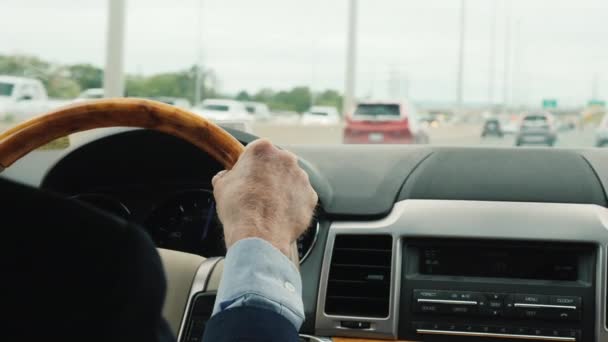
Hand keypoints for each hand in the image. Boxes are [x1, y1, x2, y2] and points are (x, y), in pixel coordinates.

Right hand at [212, 139, 317, 256]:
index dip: (251, 165)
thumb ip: (226, 175)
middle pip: (278, 163)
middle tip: (258, 193)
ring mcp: (301, 177)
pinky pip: (301, 198)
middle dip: (270, 175)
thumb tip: (225, 176)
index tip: (248, 176)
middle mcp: (286, 158)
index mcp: (262, 149)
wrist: (258, 235)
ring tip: (269, 208)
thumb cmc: (239, 209)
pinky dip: (294, 205)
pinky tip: (280, 215)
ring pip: (291, 180)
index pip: (258, 151)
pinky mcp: (311, 196)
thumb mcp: (221, 187)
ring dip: (283, 189)